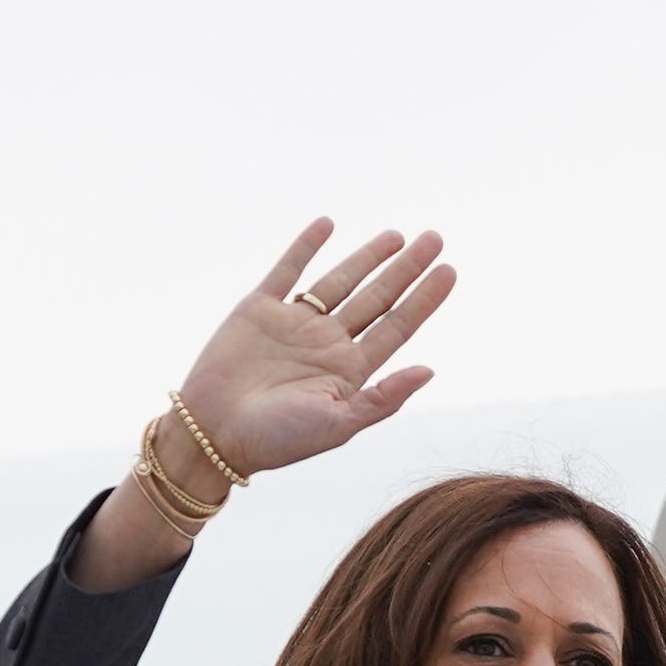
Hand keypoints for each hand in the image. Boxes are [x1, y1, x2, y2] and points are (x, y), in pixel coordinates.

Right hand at [174, 219, 456, 476]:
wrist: (215, 434)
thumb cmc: (279, 440)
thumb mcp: (339, 424)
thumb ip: (384, 398)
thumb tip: (429, 370)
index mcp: (350, 370)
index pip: (397, 326)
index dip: (424, 299)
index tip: (450, 271)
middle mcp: (327, 343)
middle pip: (376, 297)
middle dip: (406, 269)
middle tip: (435, 239)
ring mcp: (294, 324)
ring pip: (339, 280)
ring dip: (367, 257)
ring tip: (398, 236)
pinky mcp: (258, 310)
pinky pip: (287, 270)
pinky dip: (306, 246)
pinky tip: (328, 224)